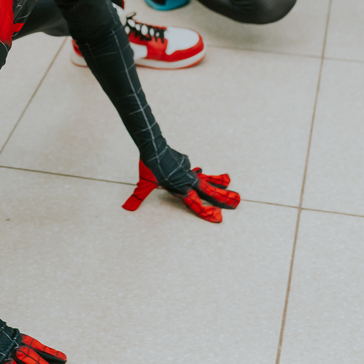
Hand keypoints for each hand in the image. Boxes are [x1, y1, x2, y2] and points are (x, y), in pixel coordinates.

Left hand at [123, 160, 239, 222]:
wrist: (153, 144)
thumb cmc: (149, 165)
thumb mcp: (143, 184)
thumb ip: (137, 198)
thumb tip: (126, 208)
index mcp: (180, 187)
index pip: (195, 203)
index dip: (207, 212)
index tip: (219, 218)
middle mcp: (187, 179)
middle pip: (209, 191)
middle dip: (223, 198)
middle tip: (237, 202)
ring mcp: (188, 170)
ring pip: (205, 179)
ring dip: (218, 182)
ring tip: (230, 183)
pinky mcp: (186, 162)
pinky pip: (194, 171)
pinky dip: (197, 174)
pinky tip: (197, 174)